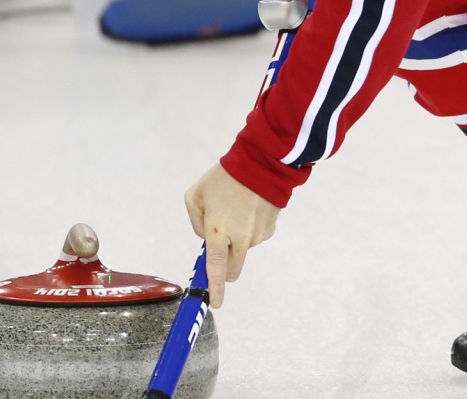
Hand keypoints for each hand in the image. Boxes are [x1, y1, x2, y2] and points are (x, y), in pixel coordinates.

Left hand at [184, 162, 279, 307]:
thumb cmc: (224, 177)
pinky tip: (249, 209)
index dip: (215, 288)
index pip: (215, 268)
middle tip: (219, 244)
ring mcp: (257, 236)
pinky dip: (249, 229)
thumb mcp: (196, 195)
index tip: (215, 303)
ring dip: (237, 240)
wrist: (262, 163)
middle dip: (224, 267)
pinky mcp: (270, 230)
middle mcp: (240, 238)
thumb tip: (206, 237)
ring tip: (236, 210)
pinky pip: (255, 238)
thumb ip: (196, 222)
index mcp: (218, 230)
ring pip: (242, 250)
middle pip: (232, 269)